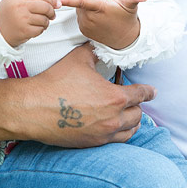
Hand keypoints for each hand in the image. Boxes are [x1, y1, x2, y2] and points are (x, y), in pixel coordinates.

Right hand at [0, 0, 58, 46]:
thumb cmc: (6, 15)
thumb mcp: (15, 0)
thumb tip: (55, 2)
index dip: (51, 0)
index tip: (56, 3)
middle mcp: (19, 6)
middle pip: (45, 6)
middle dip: (51, 11)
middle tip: (51, 15)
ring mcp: (22, 19)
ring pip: (44, 19)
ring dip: (45, 22)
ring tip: (39, 23)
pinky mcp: (24, 31)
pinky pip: (40, 29)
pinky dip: (40, 30)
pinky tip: (34, 28)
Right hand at [26, 44, 156, 147]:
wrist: (33, 109)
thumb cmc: (55, 83)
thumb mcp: (78, 59)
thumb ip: (94, 51)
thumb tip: (99, 44)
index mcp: (115, 97)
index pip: (141, 94)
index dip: (149, 91)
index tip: (152, 91)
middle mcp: (114, 118)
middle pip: (138, 114)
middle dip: (137, 106)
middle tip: (133, 101)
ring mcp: (104, 133)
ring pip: (130, 130)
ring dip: (132, 122)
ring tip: (129, 116)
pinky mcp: (92, 143)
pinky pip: (115, 141)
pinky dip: (120, 133)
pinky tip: (115, 128)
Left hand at [60, 0, 146, 49]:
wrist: (125, 39)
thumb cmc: (126, 18)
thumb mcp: (131, 5)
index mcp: (101, 8)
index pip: (82, 2)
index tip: (58, 0)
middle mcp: (90, 18)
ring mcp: (85, 25)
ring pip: (78, 7)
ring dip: (85, 4)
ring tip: (99, 6)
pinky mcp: (83, 29)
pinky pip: (79, 15)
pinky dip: (84, 12)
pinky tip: (96, 14)